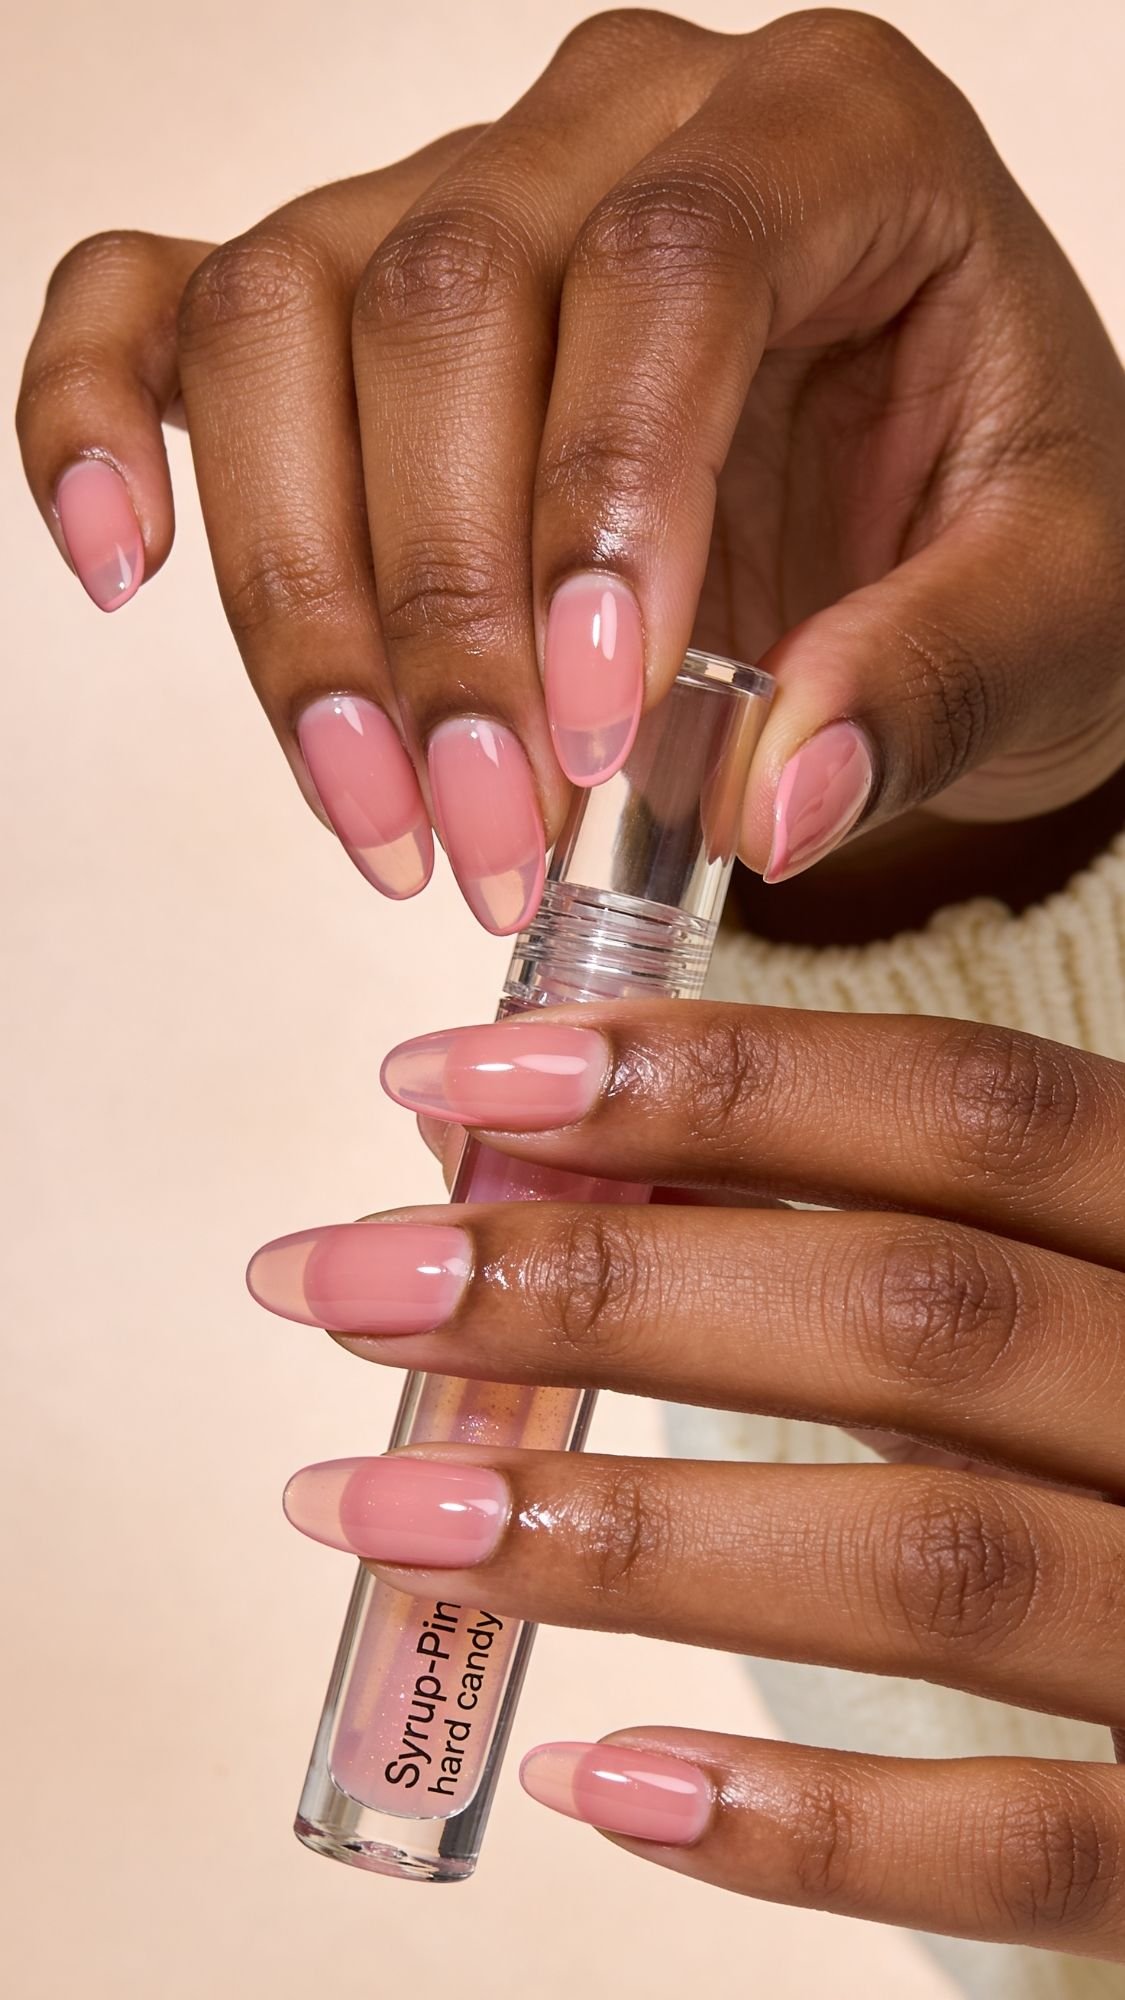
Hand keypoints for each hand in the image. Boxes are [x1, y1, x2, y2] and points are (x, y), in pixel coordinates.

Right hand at [17, 10, 1124, 929]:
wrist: (957, 517)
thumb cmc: (1006, 527)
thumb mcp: (1054, 608)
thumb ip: (936, 678)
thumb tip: (775, 792)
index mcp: (839, 135)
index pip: (666, 259)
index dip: (601, 491)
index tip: (602, 717)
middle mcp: (625, 124)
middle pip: (433, 298)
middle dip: (440, 614)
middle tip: (491, 837)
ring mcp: (462, 194)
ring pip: (279, 324)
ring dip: (298, 599)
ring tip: (378, 815)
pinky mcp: (353, 302)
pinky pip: (163, 303)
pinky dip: (94, 416)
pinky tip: (120, 563)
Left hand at [249, 1003, 1124, 1959]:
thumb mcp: (1053, 1297)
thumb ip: (847, 1229)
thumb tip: (505, 1177)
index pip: (963, 1108)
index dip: (706, 1078)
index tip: (450, 1078)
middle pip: (914, 1309)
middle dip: (599, 1285)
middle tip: (344, 1281)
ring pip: (930, 1562)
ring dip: (618, 1531)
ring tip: (373, 1508)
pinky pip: (1015, 1844)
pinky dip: (794, 1821)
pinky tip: (595, 1778)